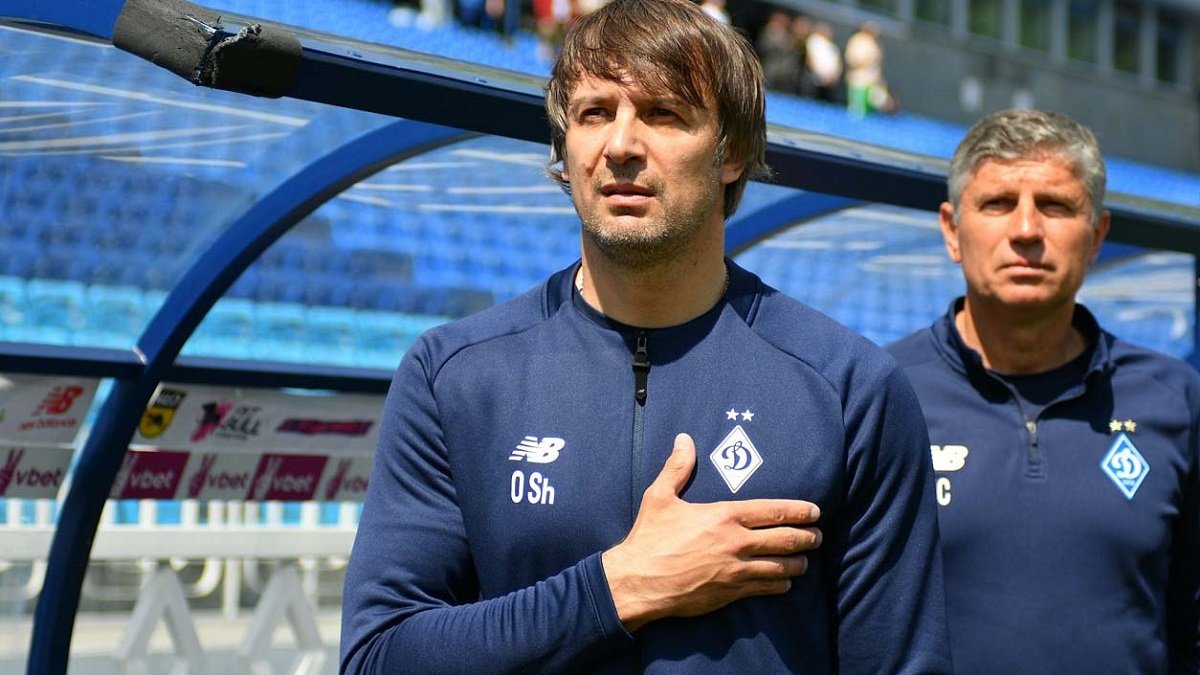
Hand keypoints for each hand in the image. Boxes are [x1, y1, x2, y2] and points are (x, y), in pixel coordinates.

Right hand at [601, 433, 821, 630]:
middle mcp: (736, 543)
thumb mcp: (660, 497)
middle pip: (786, 539)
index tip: (815, 512)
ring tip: (805, 560)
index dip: (799, 511)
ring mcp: (736, 571)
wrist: (639, 582)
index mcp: (724, 516)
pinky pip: (767, 588)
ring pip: (782, 567)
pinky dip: (781, 584)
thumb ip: (677, 468)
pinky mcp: (731, 593)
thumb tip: (684, 439)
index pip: (774, 511)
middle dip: (808, 538)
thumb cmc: (649, 539)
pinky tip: (785, 582)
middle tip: (817, 536)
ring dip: (799, 562)